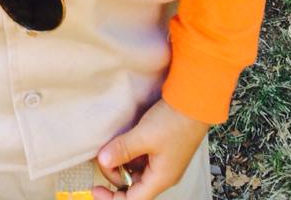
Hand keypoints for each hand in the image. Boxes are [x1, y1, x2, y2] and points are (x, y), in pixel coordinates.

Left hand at [93, 100, 208, 199]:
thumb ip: (122, 150)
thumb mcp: (144, 135)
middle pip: (133, 186)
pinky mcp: (163, 148)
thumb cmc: (173, 121)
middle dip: (115, 175)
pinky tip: (122, 141)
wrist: (195, 101)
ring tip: (109, 148)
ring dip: (122, 163)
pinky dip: (130, 154)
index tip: (96, 188)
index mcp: (160, 179)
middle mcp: (162, 174)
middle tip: (102, 157)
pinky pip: (142, 159)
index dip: (113, 197)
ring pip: (136, 171)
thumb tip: (102, 162)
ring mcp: (163, 161)